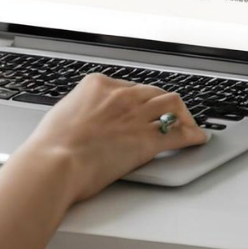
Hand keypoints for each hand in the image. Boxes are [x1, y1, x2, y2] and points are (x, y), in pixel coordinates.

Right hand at [19, 73, 207, 202]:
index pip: (128, 86)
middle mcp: (120, 96)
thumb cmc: (50, 146)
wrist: (54, 163)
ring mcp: (136, 115)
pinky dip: (192, 135)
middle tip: (169, 114)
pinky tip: (197, 140)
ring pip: (172, 104)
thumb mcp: (63, 115)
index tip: (142, 107)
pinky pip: (179, 133)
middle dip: (163, 103)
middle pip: (153, 92)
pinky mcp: (147, 140)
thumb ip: (81, 112)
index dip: (139, 99)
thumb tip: (84, 119)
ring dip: (183, 114)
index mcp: (97, 85)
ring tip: (188, 124)